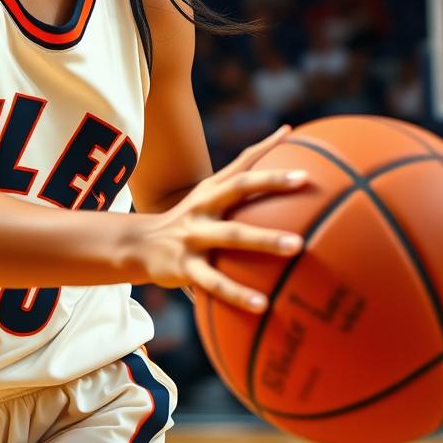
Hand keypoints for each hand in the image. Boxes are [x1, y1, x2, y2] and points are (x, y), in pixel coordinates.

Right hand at [135, 124, 307, 312]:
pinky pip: (215, 282)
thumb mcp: (206, 199)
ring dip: (264, 239)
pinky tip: (263, 306)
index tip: (294, 137)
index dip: (266, 150)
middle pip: (237, 189)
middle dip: (270, 182)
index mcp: (210, 191)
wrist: (137, 245)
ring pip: (232, 235)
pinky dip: (238, 294)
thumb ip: (238, 183)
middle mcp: (202, 207)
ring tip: (298, 247)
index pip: (240, 165)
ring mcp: (193, 235)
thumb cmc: (187, 220)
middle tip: (304, 181)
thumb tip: (278, 153)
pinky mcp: (185, 266)